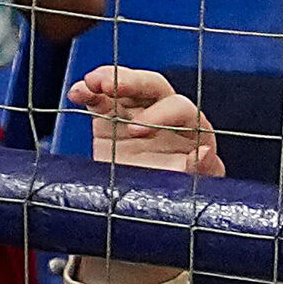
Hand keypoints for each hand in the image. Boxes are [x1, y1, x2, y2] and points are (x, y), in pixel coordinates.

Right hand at [67, 65, 222, 177]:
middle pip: (154, 87)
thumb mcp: (192, 185)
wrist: (147, 205)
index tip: (136, 130)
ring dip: (109, 79)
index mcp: (191, 128)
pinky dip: (88, 92)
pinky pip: (100, 99)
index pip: (181, 108)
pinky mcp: (110, 118)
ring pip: (126, 87)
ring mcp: (136, 114)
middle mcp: (164, 116)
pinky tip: (78, 92)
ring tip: (91, 82)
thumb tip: (204, 152)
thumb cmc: (177, 192)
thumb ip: (201, 169)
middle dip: (134, 82)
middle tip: (112, 87)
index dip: (160, 114)